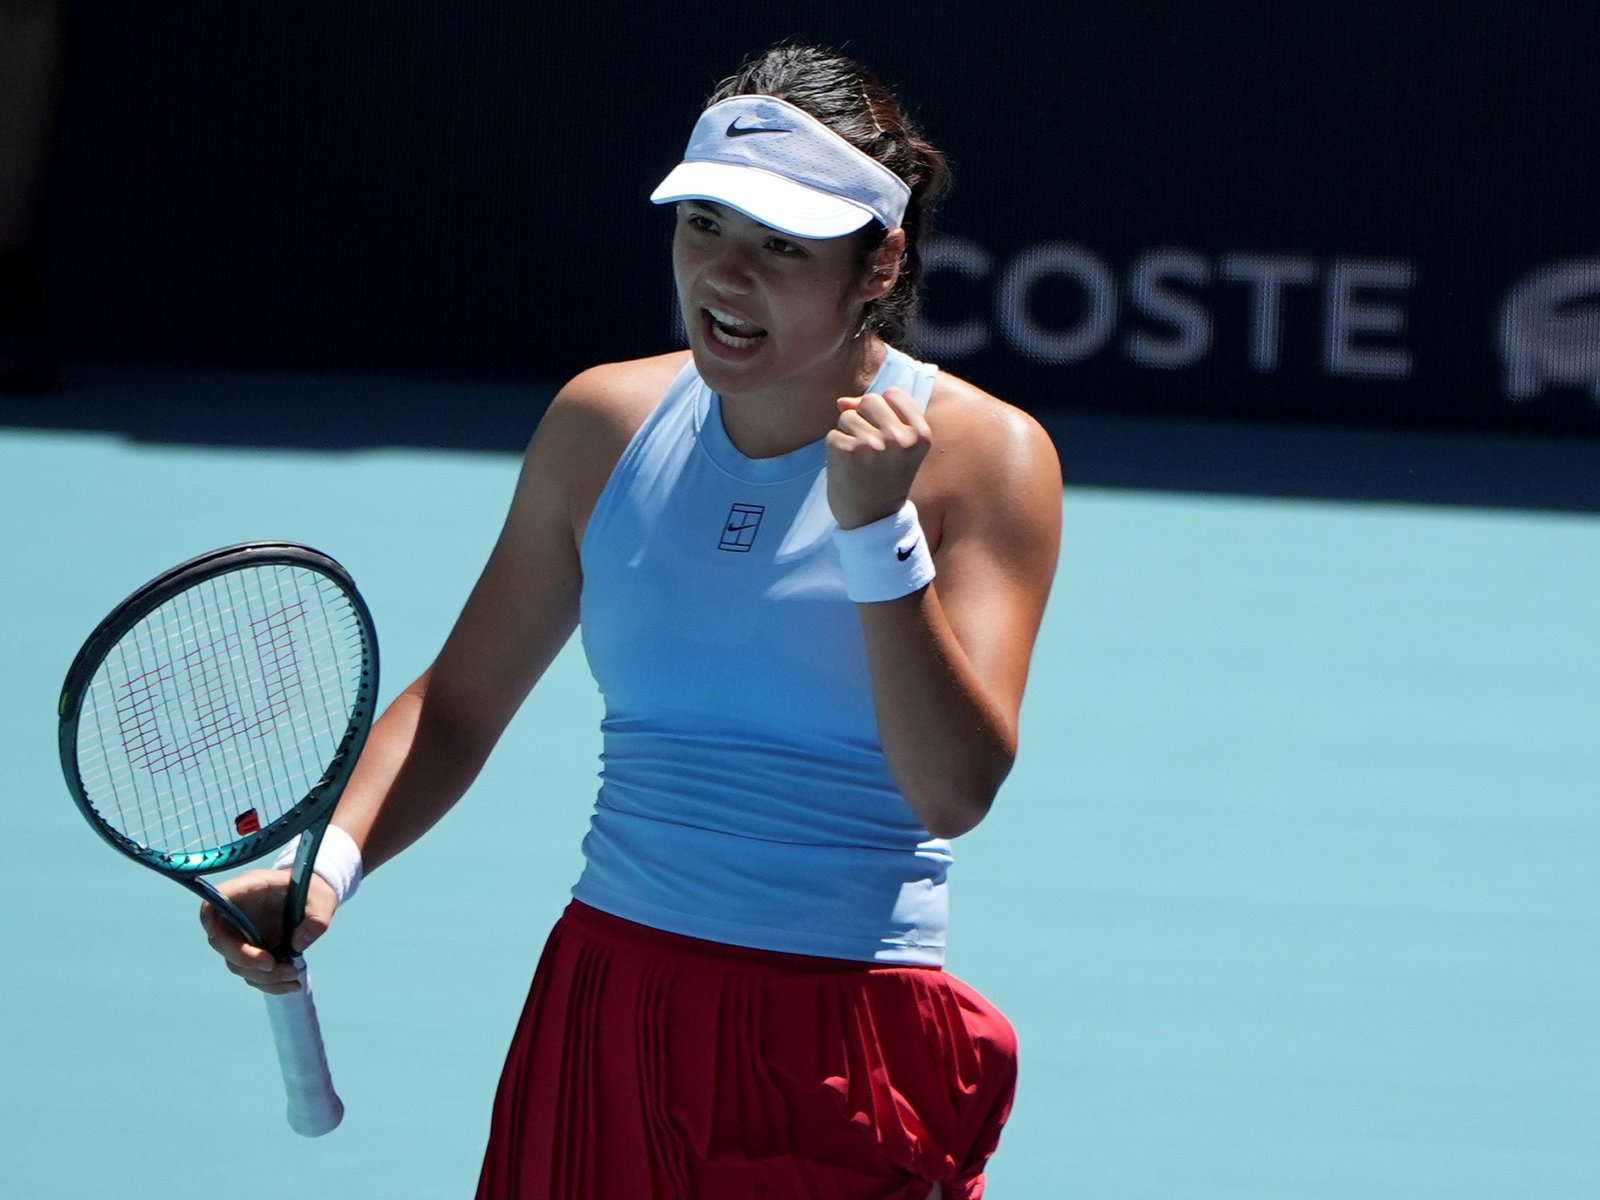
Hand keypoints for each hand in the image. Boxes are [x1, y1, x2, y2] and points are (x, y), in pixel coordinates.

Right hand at [199, 869, 338, 994]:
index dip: (212, 923)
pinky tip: (292, 984)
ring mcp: (242, 933)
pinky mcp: (251, 951)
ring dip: (263, 977)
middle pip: (222, 942)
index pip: (214, 905)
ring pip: (236, 963)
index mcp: (248, 889)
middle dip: (247, 961)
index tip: (228, 942)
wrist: (314, 899)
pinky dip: (270, 983)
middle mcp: (237, 912)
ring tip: (294, 976)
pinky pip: (251, 973)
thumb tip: (297, 946)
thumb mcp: (323, 899)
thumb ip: (316, 919)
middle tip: (277, 967)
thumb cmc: (314, 891)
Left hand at [825, 387, 932, 529]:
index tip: (886, 433)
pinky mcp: (847, 451)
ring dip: (848, 434)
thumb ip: (877, 416)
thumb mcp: (898, 447)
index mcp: (920, 434)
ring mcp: (873, 444)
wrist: (873, 520)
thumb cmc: (886, 480)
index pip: (894, 394)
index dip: (883, 409)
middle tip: (870, 449)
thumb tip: (841, 401)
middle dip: (863, 418)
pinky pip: (833, 434)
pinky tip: (847, 468)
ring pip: (847, 415)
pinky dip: (835, 449)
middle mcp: (899, 437)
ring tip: (859, 460)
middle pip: (870, 400)